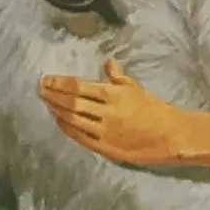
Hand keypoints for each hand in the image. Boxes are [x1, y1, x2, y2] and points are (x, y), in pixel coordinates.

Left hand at [40, 60, 187, 166]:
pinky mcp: (104, 147)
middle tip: (41, 89)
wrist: (169, 136)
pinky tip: (59, 120)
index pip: (79, 87)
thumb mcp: (136, 88)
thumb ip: (118, 77)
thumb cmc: (153, 108)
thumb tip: (108, 62)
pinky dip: (67, 128)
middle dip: (53, 96)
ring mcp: (103, 132)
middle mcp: (105, 113)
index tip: (47, 79)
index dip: (60, 83)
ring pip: (73, 119)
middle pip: (72, 103)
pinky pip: (80, 137)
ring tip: (47, 103)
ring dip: (57, 110)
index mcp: (113, 95)